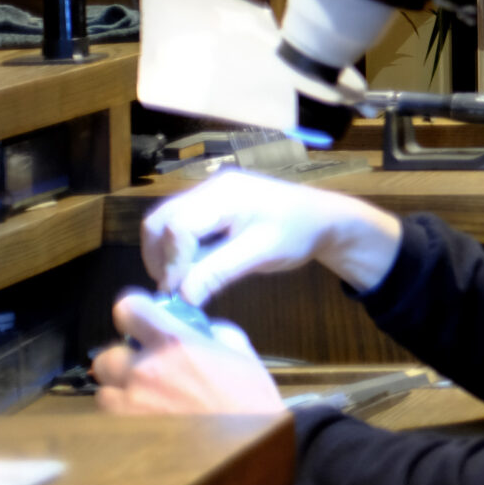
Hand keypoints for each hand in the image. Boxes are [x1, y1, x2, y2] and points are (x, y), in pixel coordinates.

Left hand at [93, 293, 282, 416]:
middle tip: (145, 367)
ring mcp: (132, 406)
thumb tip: (199, 330)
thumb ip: (211, 333)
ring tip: (147, 399)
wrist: (250, 446)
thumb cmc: (250, 400)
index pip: (127, 309)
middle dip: (124, 360)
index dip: (133, 312)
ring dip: (121, 392)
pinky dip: (126, 418)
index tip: (139, 318)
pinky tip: (151, 421)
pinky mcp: (127, 434)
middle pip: (106, 355)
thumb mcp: (240, 352)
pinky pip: (113, 421)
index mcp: (173, 343)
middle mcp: (144, 371)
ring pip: (105, 392)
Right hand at [141, 170, 402, 305]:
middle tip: (173, 288)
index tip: (178, 292)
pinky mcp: (212, 205)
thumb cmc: (299, 233)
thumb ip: (218, 272)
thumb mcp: (261, 254)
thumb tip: (181, 296)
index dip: (171, 261)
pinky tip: (197, 268)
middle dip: (159, 256)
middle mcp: (211, 188)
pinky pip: (182, 225)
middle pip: (161, 220)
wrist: (324, 219)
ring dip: (167, 254)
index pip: (177, 226)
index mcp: (224, 194)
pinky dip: (180, 250)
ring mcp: (210, 194)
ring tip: (185, 281)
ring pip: (166, 223)